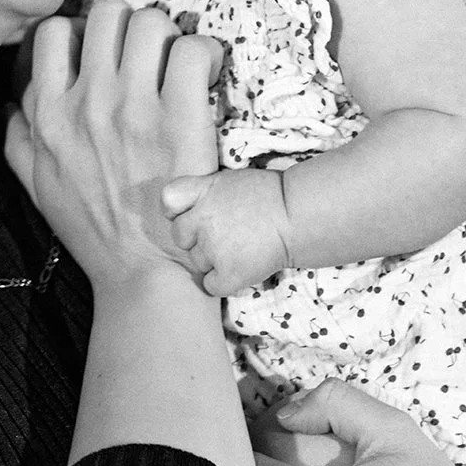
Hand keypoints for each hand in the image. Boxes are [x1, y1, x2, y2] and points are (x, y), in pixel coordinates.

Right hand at [7, 0, 221, 293]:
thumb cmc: (93, 230)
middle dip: (129, 24)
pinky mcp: (181, 119)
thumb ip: (18, 139)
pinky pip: (192, 50)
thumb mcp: (36, 186)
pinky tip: (205, 77)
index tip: (102, 54)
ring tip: (176, 63)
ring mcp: (135, 107)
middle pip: (108, 11)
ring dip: (167, 35)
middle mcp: (87, 101)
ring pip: (151, 20)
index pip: (54, 30)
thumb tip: (12, 101)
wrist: (143, 272)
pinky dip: (203, 54)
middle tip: (146, 53)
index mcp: (49, 114)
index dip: (82, 32)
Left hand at [161, 167, 294, 295]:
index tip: (193, 213)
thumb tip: (181, 211)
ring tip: (239, 249)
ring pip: (196, 262)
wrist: (298, 216)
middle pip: (180, 237)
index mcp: (202, 191)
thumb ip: (202, 192)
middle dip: (196, 237)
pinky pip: (209, 285)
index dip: (177, 210)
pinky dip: (222, 281)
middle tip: (224, 234)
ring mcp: (213, 248)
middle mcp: (202, 219)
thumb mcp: (228, 180)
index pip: (168, 200)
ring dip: (212, 260)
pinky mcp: (228, 274)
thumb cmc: (268, 196)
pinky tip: (239, 269)